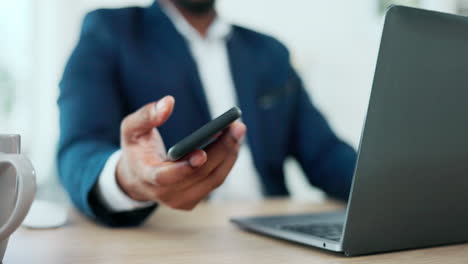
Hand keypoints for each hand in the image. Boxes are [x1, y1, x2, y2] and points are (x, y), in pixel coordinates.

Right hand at [116, 96, 245, 209]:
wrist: (137, 179)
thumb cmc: (136, 149)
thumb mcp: (132, 129)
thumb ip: (146, 115)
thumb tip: (168, 102)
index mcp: (147, 177)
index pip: (166, 177)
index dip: (185, 167)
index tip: (201, 153)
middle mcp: (166, 194)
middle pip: (200, 175)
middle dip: (221, 150)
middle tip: (236, 127)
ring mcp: (182, 200)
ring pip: (213, 179)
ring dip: (229, 154)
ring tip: (237, 130)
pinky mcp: (195, 200)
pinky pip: (216, 180)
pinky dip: (227, 160)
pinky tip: (233, 141)